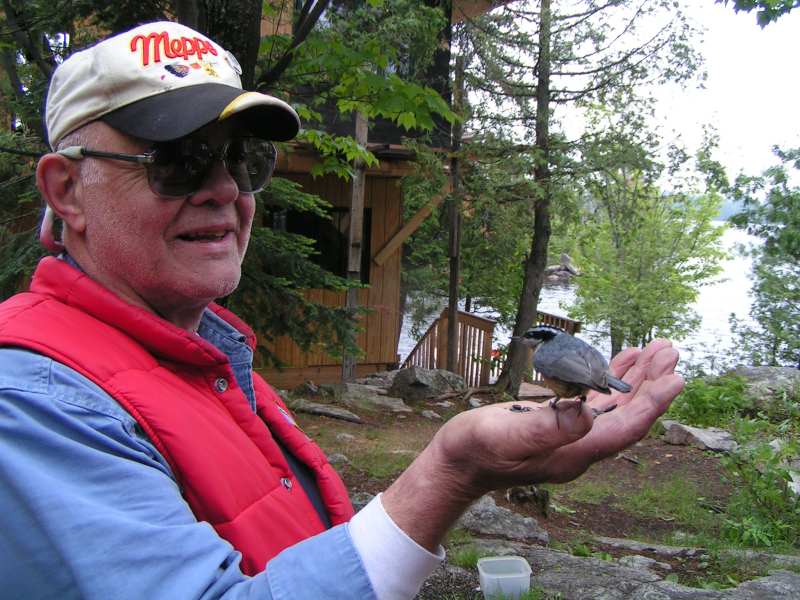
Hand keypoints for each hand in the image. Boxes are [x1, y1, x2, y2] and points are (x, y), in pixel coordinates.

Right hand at [381, 339, 682, 549]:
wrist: (456, 464)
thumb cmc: (476, 449)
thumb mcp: (506, 435)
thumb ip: (545, 427)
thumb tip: (586, 411)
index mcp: (574, 452)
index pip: (624, 428)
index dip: (651, 404)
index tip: (674, 378)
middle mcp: (580, 446)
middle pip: (627, 415)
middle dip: (651, 384)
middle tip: (668, 350)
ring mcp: (571, 438)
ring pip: (615, 407)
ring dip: (637, 380)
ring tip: (656, 351)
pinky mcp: (559, 427)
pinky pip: (595, 402)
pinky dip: (610, 380)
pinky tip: (620, 362)